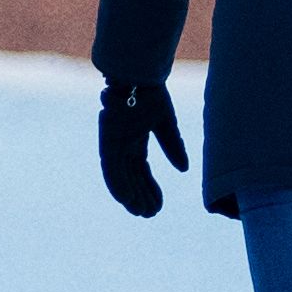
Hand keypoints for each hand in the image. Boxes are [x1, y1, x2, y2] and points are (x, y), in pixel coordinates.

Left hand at [97, 76, 187, 219]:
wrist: (139, 76)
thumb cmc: (150, 93)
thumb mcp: (166, 124)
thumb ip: (173, 146)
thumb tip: (184, 169)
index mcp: (134, 141)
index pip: (141, 171)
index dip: (150, 188)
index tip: (158, 206)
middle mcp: (122, 146)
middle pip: (131, 178)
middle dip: (140, 197)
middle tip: (150, 215)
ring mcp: (113, 144)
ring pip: (120, 178)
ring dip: (129, 196)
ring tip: (141, 213)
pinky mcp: (107, 142)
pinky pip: (110, 170)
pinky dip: (118, 185)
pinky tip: (127, 200)